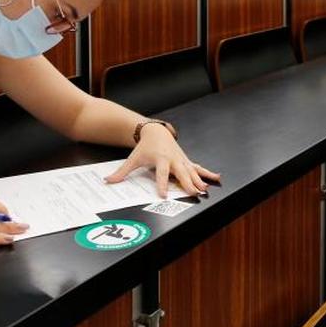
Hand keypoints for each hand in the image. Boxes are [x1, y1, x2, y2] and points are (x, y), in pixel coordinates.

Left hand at [105, 124, 219, 197]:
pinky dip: (208, 173)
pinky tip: (217, 178)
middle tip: (193, 193)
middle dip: (188, 183)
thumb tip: (108, 181)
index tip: (164, 195)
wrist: (156, 132)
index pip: (161, 174)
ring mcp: (181, 160)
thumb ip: (122, 172)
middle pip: (181, 173)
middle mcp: (173, 159)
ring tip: (205, 190)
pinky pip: (198, 168)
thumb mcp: (133, 158)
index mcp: (160, 159)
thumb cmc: (145, 147)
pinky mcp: (186, 160)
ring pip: (192, 171)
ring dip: (199, 181)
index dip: (162, 184)